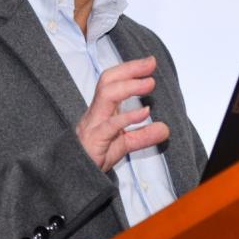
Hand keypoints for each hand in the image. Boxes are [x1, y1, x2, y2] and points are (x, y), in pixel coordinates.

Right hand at [75, 56, 169, 171]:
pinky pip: (109, 125)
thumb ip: (143, 135)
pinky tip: (143, 113)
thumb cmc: (95, 154)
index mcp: (102, 108)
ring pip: (105, 96)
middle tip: (150, 64)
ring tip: (149, 83)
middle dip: (129, 69)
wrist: (75, 176)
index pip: (112, 80)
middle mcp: (96, 112)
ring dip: (129, 87)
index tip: (149, 61)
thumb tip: (164, 129)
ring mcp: (93, 125)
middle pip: (107, 81)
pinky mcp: (94, 141)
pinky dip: (127, 117)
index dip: (129, 68)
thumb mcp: (124, 144)